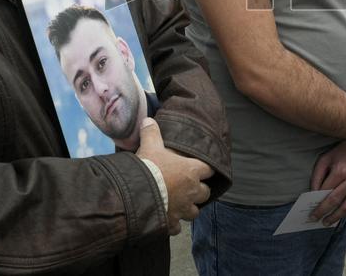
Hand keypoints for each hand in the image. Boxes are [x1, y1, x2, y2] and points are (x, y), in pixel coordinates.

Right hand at [136, 118, 212, 235]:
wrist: (136, 195)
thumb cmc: (148, 168)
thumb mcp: (150, 146)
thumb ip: (152, 133)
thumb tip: (148, 120)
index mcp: (191, 171)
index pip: (209, 169)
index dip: (205, 169)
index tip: (201, 168)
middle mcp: (192, 191)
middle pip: (205, 192)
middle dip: (198, 191)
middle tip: (188, 187)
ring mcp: (183, 209)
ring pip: (195, 212)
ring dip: (189, 208)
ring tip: (180, 204)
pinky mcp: (173, 223)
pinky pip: (178, 227)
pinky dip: (175, 224)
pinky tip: (168, 219)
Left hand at [309, 141, 345, 225]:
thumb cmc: (342, 152)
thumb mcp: (325, 159)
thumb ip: (317, 176)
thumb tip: (313, 194)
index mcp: (341, 170)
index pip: (326, 192)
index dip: (318, 204)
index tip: (312, 213)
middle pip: (337, 202)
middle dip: (325, 213)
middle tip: (317, 220)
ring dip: (337, 217)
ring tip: (328, 222)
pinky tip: (340, 215)